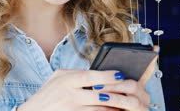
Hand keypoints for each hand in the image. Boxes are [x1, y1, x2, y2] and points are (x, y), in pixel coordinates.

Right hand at [17, 45, 158, 110]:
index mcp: (67, 79)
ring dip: (114, 108)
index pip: (92, 76)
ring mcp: (70, 109)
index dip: (108, 76)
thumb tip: (99, 72)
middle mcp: (68, 95)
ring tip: (126, 105)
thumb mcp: (58, 77)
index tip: (121, 75)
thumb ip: (77, 73)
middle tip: (131, 93)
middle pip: (99, 95)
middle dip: (117, 95)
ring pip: (99, 110)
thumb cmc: (47, 93)